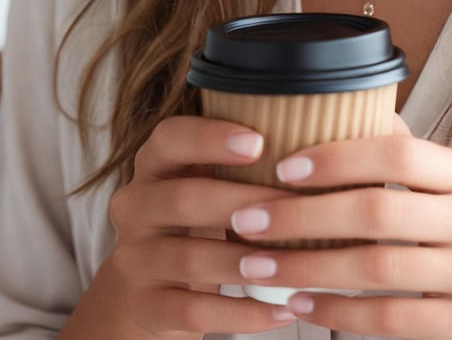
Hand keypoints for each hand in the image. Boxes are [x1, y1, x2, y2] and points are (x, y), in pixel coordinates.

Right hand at [105, 115, 300, 335]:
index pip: (170, 138)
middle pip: (184, 199)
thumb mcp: (207, 181)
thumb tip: (316, 144)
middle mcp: (135, 207)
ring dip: (248, 261)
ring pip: (191, 259)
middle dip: (244, 202)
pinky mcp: (146, 307)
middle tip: (295, 205)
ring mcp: (135, 259)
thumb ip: (241, 161)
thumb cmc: (200, 219)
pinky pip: (195, 312)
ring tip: (296, 262)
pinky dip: (244, 313)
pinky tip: (284, 310)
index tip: (259, 143)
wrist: (147, 288)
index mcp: (153, 164)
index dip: (210, 138)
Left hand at [230, 113, 451, 338]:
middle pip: (378, 212)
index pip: (399, 155)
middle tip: (247, 218)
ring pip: (377, 269)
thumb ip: (405, 157)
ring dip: (305, 267)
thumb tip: (342, 102)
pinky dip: (337, 311)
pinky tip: (300, 303)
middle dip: (302, 216)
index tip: (283, 166)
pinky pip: (390, 319)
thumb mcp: (450, 192)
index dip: (338, 157)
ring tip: (257, 265)